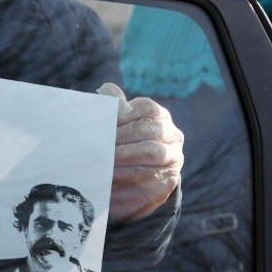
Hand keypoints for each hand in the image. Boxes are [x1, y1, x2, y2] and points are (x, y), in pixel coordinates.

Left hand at [100, 83, 183, 222]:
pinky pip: (149, 176)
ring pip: (151, 151)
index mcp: (159, 117)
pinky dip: (127, 176)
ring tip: (102, 160)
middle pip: (147, 128)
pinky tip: (109, 178)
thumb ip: (114, 109)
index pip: (147, 108)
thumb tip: (104, 89)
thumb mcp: (119, 126)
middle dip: (120, 136)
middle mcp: (171, 135)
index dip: (124, 114)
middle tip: (98, 143)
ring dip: (123, 156)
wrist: (135, 182)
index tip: (104, 123)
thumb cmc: (124, 146)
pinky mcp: (168, 180)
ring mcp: (173, 157)